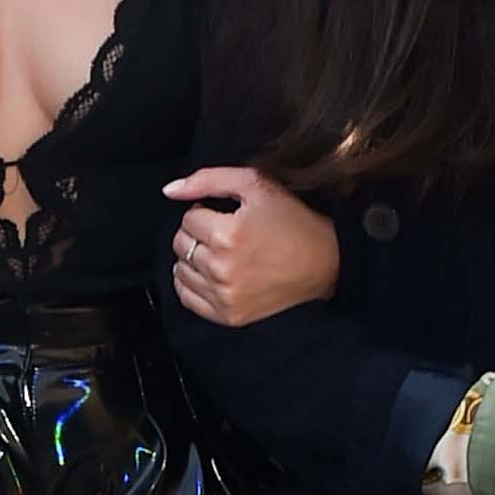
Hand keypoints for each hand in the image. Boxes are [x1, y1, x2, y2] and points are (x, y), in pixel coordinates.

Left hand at [164, 165, 341, 324]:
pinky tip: (212, 273)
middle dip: (198, 234)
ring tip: (223, 253)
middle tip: (226, 234)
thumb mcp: (255, 184)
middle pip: (180, 243)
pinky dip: (192, 283)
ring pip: (180, 269)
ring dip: (194, 258)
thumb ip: (207, 180)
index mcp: (227, 235)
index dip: (205, 212)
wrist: (324, 261)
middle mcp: (222, 268)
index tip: (226, 217)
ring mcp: (224, 295)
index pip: (188, 218)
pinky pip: (187, 297)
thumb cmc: (293, 221)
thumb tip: (170, 190)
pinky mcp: (229, 315)